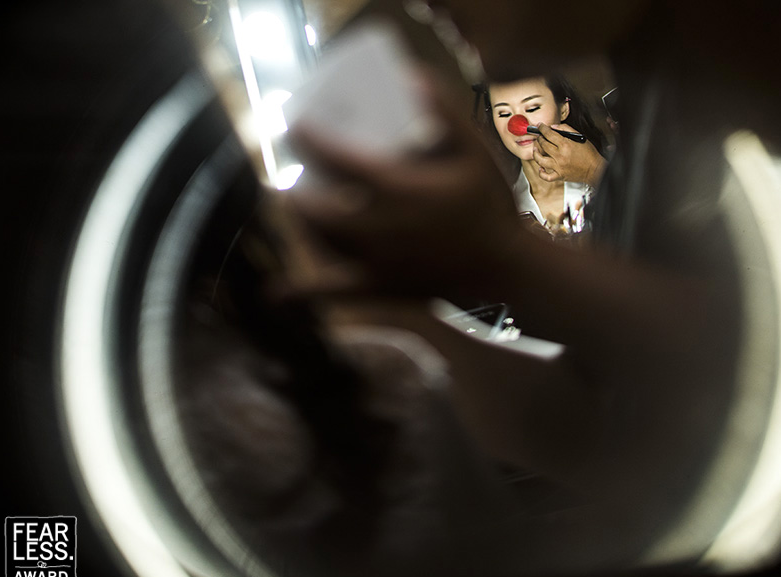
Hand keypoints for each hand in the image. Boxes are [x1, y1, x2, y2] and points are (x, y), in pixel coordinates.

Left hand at [270, 73, 521, 299]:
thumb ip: (447, 111)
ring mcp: (374, 262)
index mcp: (399, 190)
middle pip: (313, 205)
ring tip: (297, 204)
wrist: (502, 269)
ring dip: (301, 220)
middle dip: (295, 186)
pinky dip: (302, 292)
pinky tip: (278, 295)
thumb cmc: (489, 207)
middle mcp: (378, 227)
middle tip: (293, 171)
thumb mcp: (476, 151)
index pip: (338, 158)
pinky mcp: (377, 289)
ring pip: (318, 240)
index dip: (309, 139)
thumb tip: (410, 77)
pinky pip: (331, 293)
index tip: (295, 126)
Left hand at [532, 122, 605, 186]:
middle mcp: (560, 155)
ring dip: (536, 153)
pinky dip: (541, 172)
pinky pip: (546, 176)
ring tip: (536, 149)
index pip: (549, 134)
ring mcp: (558, 166)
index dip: (542, 128)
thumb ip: (566, 129)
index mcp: (566, 144)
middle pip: (543, 145)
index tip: (540, 126)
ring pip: (540, 160)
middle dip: (539, 138)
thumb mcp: (580, 137)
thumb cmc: (589, 154)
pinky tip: (541, 168)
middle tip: (539, 136)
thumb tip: (554, 127)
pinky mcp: (559, 175)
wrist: (595, 169)